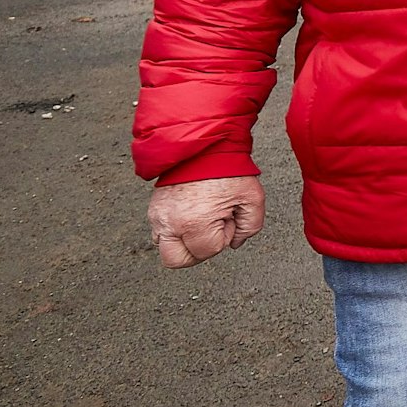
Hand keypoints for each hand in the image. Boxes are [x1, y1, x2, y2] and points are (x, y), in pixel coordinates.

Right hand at [148, 176, 265, 267]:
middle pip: (176, 260)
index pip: (207, 251)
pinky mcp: (153, 207)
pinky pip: (160, 230)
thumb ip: (250, 227)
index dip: (223, 237)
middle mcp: (170, 222)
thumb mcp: (253, 199)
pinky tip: (192, 213)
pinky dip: (175, 229)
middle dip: (196, 252)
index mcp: (193, 222)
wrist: (205, 145)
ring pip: (165, 246)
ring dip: (183, 241)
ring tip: (201, 219)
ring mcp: (158, 215)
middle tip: (211, 232)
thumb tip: (235, 242)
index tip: (227, 217)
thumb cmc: (227, 169)